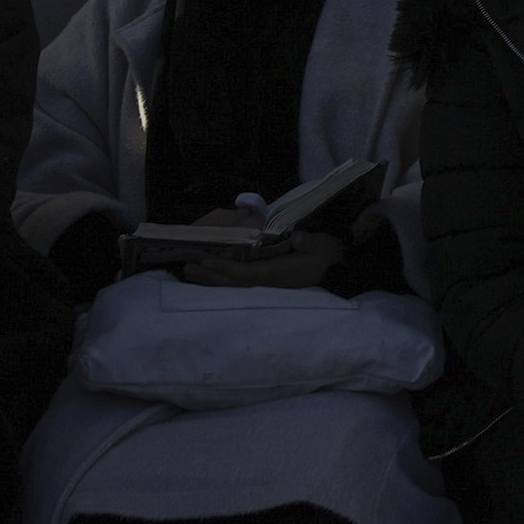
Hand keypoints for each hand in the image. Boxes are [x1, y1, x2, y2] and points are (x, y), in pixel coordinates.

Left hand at [174, 231, 352, 289]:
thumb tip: (297, 237)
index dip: (225, 268)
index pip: (246, 273)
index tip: (206, 261)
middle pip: (232, 282)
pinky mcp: (266, 284)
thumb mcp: (324, 246)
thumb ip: (310, 242)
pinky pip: (238, 284)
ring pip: (232, 285)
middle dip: (209, 276)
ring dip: (210, 280)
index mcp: (278, 274)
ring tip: (189, 272)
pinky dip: (221, 280)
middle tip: (186, 266)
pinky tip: (208, 276)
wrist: (337, 271)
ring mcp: (266, 286)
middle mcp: (268, 283)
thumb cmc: (328, 256)